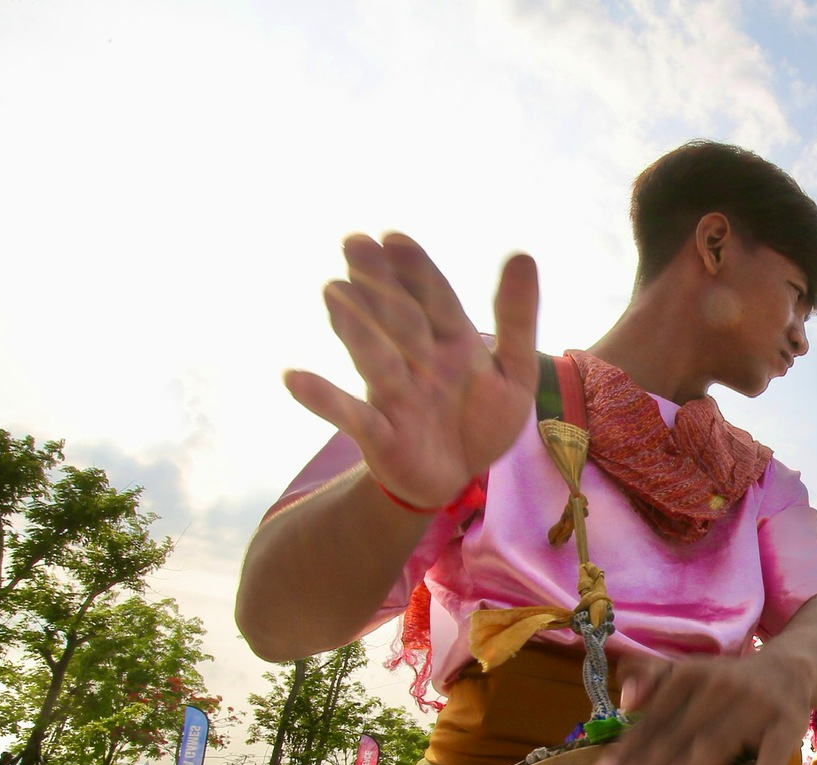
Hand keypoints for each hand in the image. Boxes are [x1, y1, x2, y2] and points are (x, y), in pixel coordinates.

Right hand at [284, 234, 539, 509]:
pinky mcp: (381, 435)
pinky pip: (352, 416)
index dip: (416, 271)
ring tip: (334, 292)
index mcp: (453, 342)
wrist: (462, 475)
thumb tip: (523, 254)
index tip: (395, 238)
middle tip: (355, 243)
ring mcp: (396, 396)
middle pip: (399, 320)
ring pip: (376, 359)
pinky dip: (325, 400)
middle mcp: (419, 362)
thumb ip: (518, 318)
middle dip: (380, 284)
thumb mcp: (515, 371)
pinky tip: (293, 378)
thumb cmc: (483, 416)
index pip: (435, 300)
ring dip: (357, 329)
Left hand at [591, 651, 810, 764]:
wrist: (791, 666)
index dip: (626, 755)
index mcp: (688, 677)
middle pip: (677, 735)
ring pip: (717, 743)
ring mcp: (754, 704)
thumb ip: (652, 681)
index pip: (652, 722)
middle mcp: (718, 687)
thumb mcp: (688, 673)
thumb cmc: (727, 682)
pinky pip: (775, 751)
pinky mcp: (788, 721)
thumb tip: (624, 699)